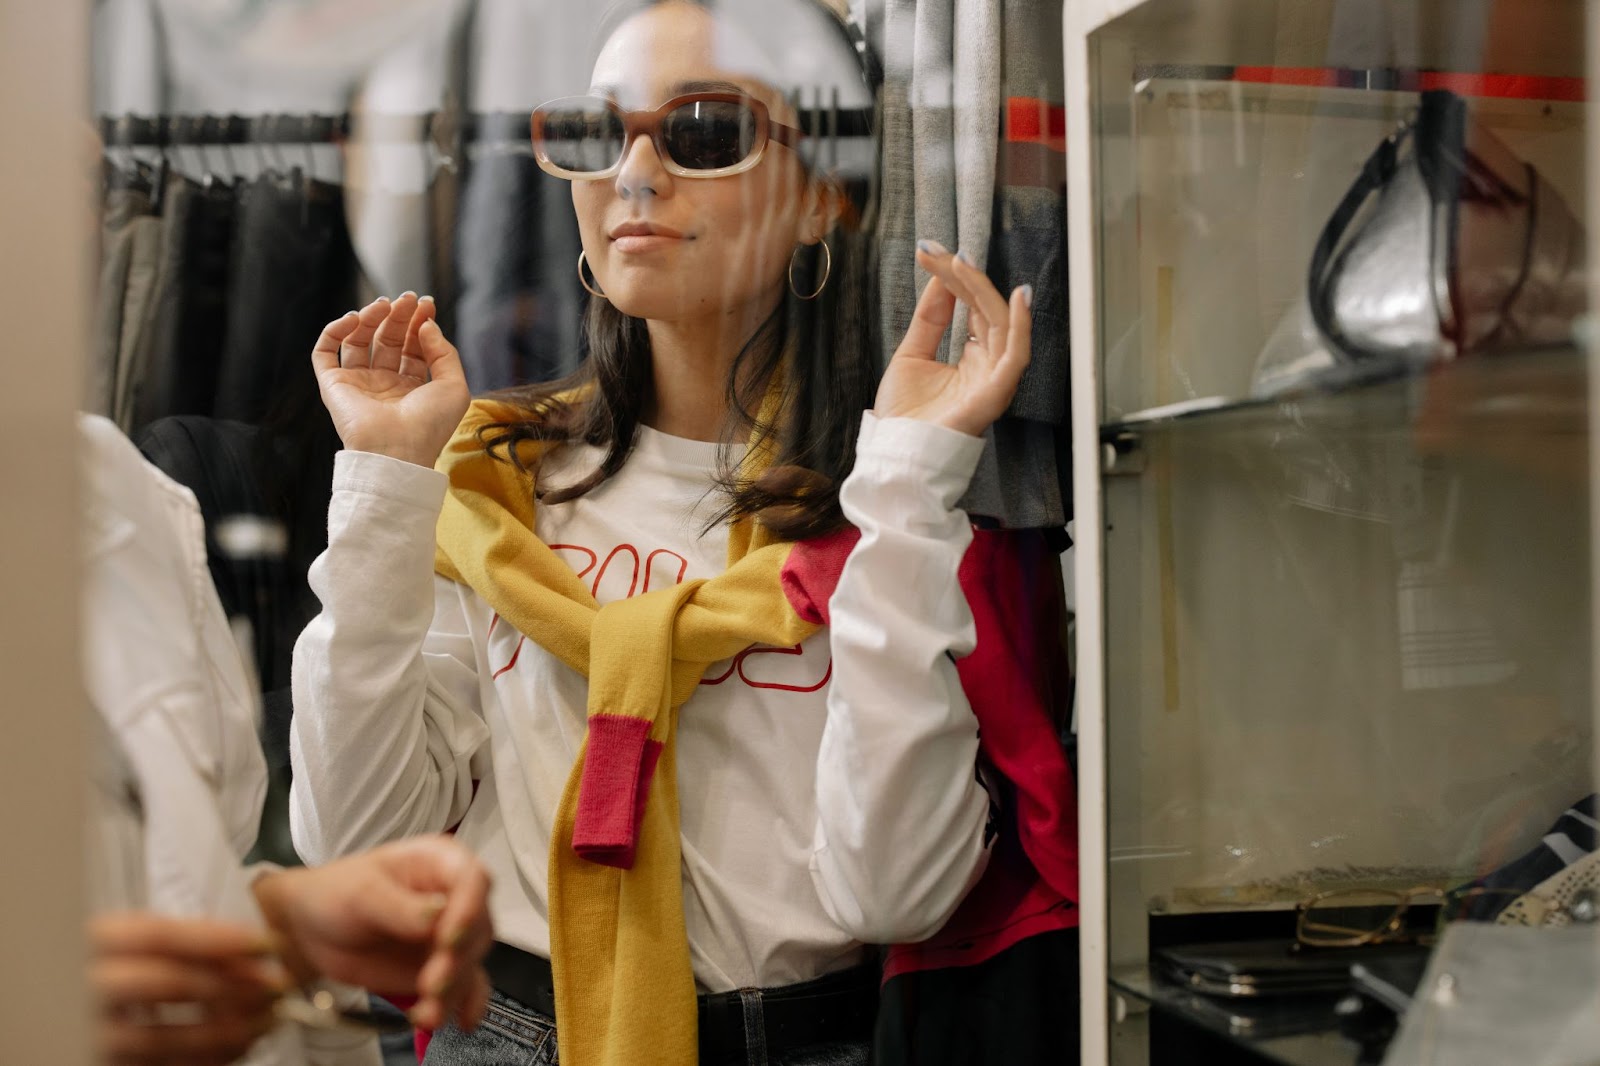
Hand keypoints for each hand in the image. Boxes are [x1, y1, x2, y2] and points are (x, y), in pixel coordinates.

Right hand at [91, 912, 288, 1065]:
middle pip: (169, 984)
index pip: (161, 935)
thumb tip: (242, 943)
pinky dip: (206, 1062)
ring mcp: (91, 1036)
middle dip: (233, 983)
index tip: (267, 942)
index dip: (220, 938)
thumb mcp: (124, 942)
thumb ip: (171, 942)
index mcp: (93, 943)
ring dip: (228, 1031)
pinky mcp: (104, 1064)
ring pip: (165, 1039)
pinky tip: (238, 1050)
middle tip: (277, 983)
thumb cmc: (100, 966)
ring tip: (269, 1020)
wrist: (42, 1006)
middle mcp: (85, 990)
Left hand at [252, 835, 493, 1032]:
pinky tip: (462, 1021)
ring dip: (454, 989)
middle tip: (431, 983)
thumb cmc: (337, 894)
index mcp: (439, 863)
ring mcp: (449, 935)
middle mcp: (454, 897)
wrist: (312, 930)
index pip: (473, 880)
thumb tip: (436, 918)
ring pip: (470, 961)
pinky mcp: (443, 967)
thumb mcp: (362, 892)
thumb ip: (398, 906)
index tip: (448, 938)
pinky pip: (465, 986)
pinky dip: (465, 1004)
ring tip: (428, 1013)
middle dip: (457, 959)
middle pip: (478, 926)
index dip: (470, 908)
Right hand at [312, 293, 472, 467]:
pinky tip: (354, 318)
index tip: (426, 304)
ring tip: (385, 303)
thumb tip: (427, 324)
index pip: (413, 348)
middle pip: (388, 340)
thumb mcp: (454, 386)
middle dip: (398, 316)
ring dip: (370, 317)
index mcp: (412, 388)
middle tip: (408, 297)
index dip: (419, 324)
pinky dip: (335, 330)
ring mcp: (358, 384)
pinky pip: (325, 351)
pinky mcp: (333, 385)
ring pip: (358, 340)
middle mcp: (384, 385)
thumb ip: (444, 352)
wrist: (397, 450)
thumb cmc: (429, 425)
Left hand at [874, 241, 1032, 437]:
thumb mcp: (912, 355)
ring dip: (983, 291)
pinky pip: (1016, 357)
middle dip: (965, 277)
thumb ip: (930, 319)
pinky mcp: (994, 395)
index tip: (930, 252)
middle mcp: (987, 367)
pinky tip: (1016, 298)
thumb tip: (940, 279)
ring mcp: (992, 380)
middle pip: (986, 311)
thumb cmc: (904, 417)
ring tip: (962, 264)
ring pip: (1000, 325)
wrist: (895, 455)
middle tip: (941, 253)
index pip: (971, 308)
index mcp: (971, 359)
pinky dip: (1019, 327)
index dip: (955, 279)